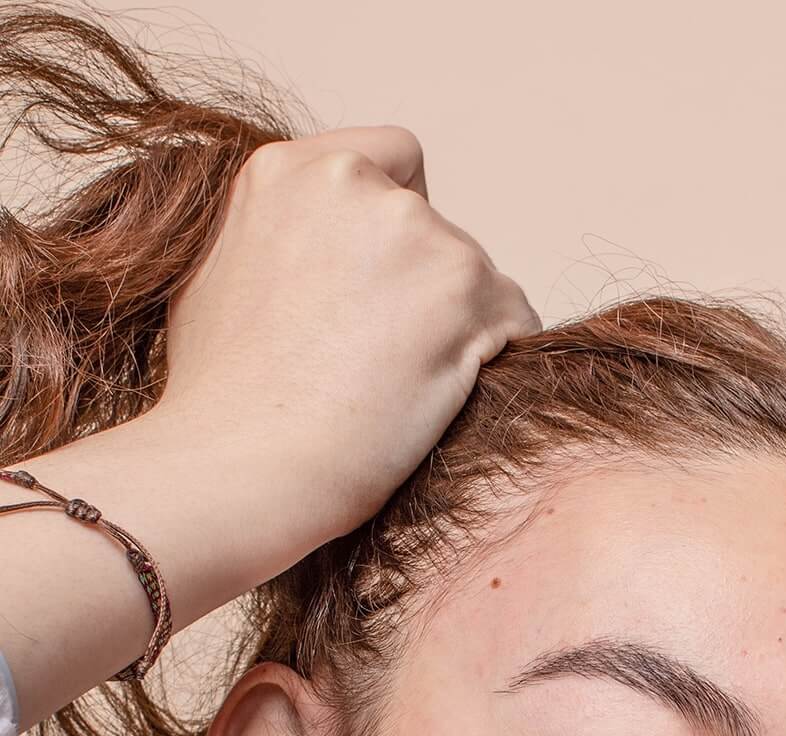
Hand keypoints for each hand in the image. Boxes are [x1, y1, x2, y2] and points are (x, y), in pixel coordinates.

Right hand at [155, 126, 541, 551]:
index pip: (392, 163)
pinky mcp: (462, 289)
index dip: (396, 230)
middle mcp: (351, 184)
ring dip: (459, 333)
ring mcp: (411, 232)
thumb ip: (275, 241)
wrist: (237, 468)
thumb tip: (312, 262)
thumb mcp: (215, 282)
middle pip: (439, 229)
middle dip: (425, 291)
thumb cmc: (218, 408)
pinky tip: (443, 406)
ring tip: (396, 399)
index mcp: (285, 172)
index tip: (377, 294)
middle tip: (381, 368)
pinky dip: (496, 361)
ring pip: (480, 279)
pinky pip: (515, 321)